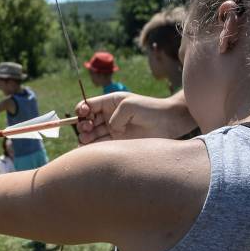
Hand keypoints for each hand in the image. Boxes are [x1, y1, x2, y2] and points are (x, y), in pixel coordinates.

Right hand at [76, 91, 195, 143]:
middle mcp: (108, 116)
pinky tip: (88, 147)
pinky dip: (92, 147)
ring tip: (87, 138)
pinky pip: (100, 145)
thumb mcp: (128, 105)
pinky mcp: (117, 142)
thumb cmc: (150, 109)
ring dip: (85, 136)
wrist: (168, 122)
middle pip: (86, 121)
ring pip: (91, 134)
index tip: (83, 114)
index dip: (81, 110)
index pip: (88, 105)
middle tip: (87, 127)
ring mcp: (112, 130)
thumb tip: (110, 129)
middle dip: (82, 124)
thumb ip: (114, 117)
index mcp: (109, 102)